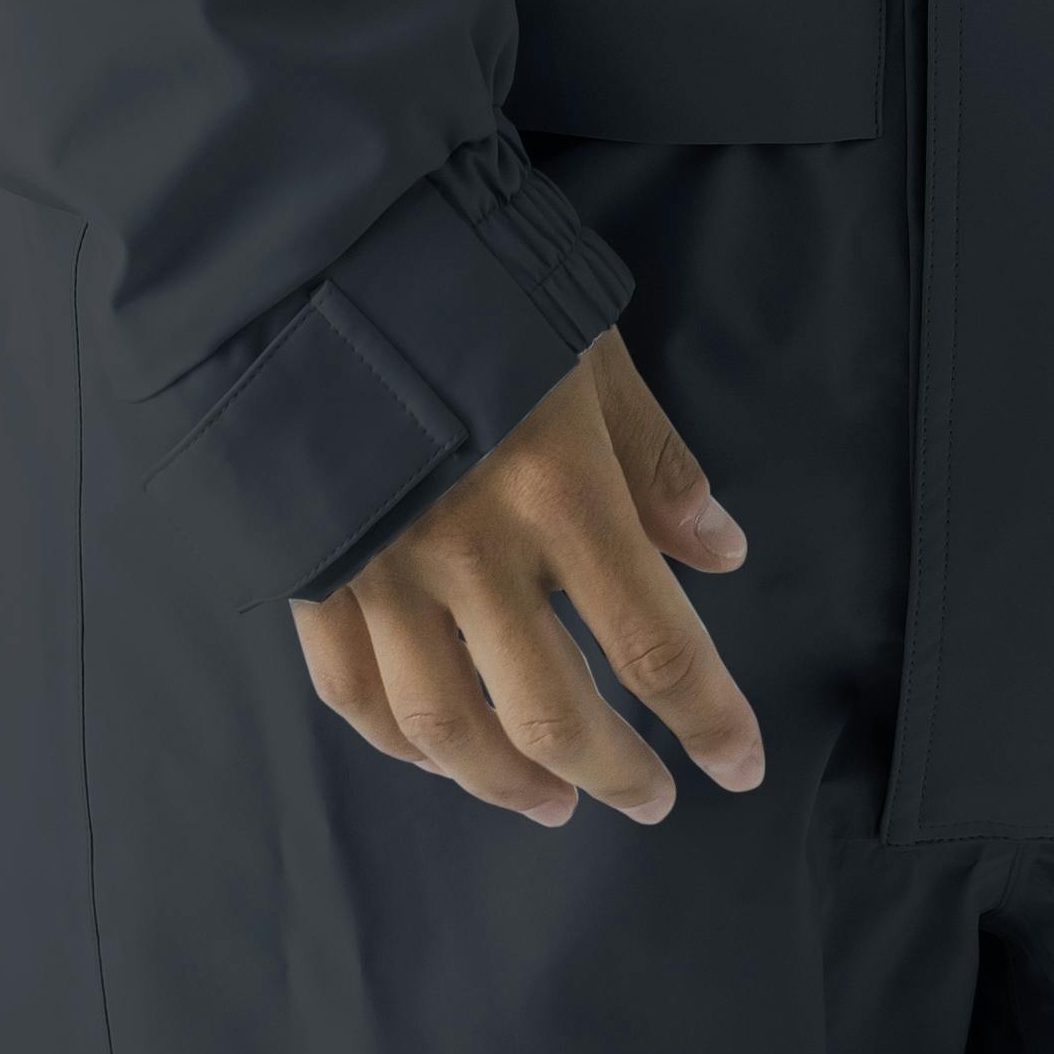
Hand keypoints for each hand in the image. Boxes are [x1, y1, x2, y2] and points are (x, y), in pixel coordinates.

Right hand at [287, 327, 764, 829]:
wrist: (311, 250)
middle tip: (651, 798)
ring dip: (510, 782)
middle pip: (555, 712)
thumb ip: (653, 457)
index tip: (741, 767)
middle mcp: (471, 550)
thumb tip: (720, 552)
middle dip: (614, 773)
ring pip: (451, 727)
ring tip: (554, 803)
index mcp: (558, 489)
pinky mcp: (311, 570)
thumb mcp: (589, 350)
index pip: (654, 643)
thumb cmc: (470, 284)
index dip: (708, 719)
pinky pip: (356, 693)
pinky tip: (444, 755)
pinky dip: (406, 743)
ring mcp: (382, 569)